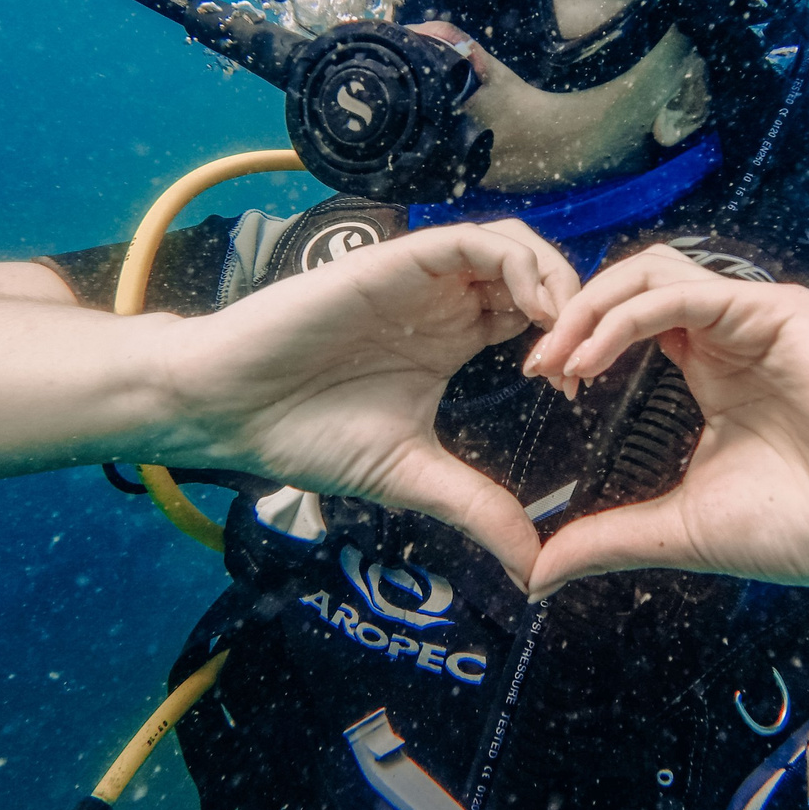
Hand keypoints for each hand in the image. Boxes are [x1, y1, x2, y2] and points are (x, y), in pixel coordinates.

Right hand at [161, 219, 579, 583]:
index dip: (571, 344)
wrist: (230, 409)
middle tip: (578, 363)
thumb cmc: (306, 435)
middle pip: (539, 274)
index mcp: (454, 340)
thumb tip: (534, 570)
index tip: (571, 393)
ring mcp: (422, 278)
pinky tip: (530, 311)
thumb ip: (478, 509)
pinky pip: (472, 239)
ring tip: (561, 336)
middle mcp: (444, 302)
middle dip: (577, 310)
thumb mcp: (413, 477)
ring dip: (555, 281)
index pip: (537, 316)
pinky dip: (516, 265)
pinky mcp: (396, 262)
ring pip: (516, 247)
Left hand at [520, 245, 808, 598]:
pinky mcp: (778, 312)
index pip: (629, 322)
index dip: (577, 341)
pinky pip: (685, 292)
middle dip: (572, 314)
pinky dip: (627, 317)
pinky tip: (593, 357)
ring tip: (555, 356)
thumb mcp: (683, 529)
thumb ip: (610, 538)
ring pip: (651, 272)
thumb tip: (538, 574)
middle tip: (536, 365)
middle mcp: (730, 332)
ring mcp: (754, 317)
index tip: (540, 384)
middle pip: (631, 283)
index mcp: (711, 368)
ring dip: (591, 307)